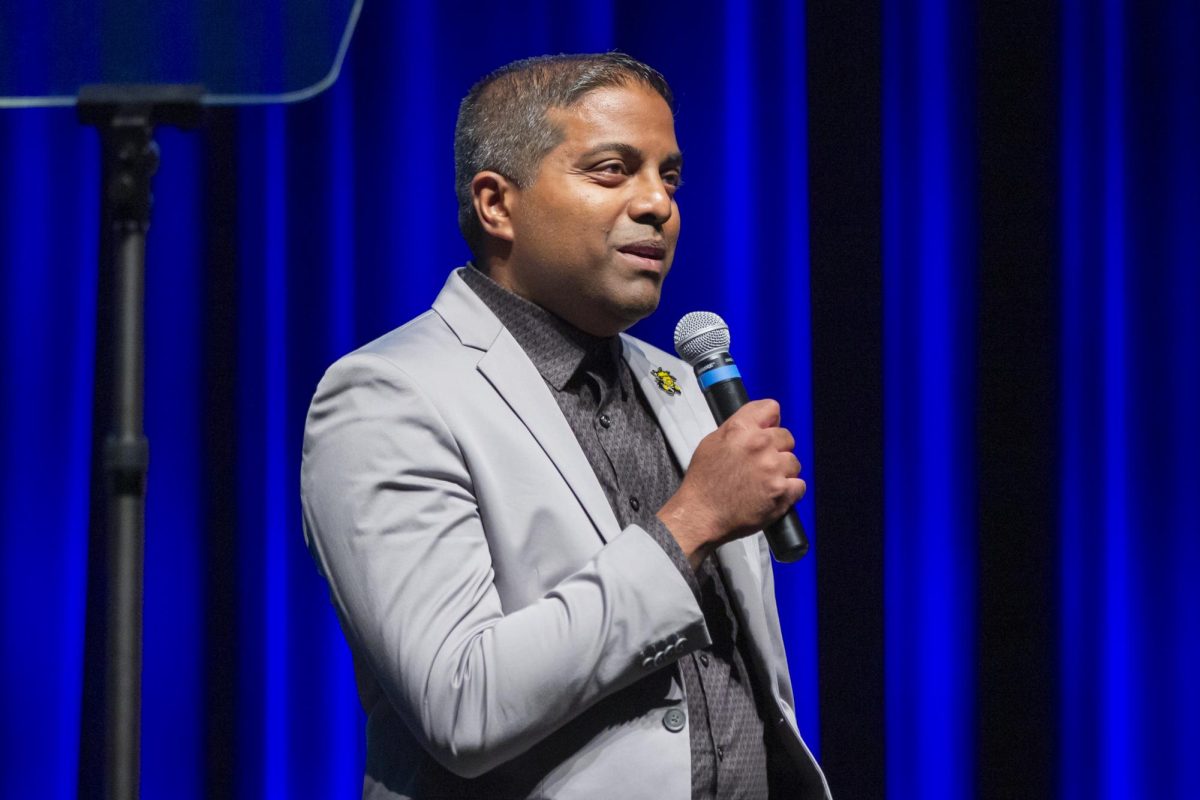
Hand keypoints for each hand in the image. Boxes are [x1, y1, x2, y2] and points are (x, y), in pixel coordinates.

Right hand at [656, 399, 805, 568]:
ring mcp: (772, 469)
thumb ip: (738, 428)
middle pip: (786, 436)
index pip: (771, 408)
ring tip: (763, 482)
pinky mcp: (782, 492)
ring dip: (783, 471)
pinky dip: (790, 491)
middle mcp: (759, 445)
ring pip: (794, 462)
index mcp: (740, 429)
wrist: (700, 516)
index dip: (770, 421)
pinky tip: (772, 494)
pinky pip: (799, 485)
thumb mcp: (712, 443)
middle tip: (761, 463)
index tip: (768, 429)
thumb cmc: (703, 483)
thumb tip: (759, 423)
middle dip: (777, 449)